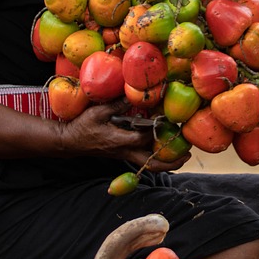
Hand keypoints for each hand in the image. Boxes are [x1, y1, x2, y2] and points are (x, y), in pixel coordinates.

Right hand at [63, 104, 190, 170]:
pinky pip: (144, 160)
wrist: (70, 141)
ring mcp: (125, 155)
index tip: (167, 119)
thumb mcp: (98, 112)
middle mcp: (125, 152)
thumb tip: (135, 93)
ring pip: (149, 165)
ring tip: (183, 153)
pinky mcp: (124, 154)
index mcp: (119, 141)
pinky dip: (157, 156)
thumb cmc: (82, 126)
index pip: (144, 138)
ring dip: (167, 162)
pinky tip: (165, 146)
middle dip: (172, 162)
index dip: (157, 130)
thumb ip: (118, 104)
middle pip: (152, 165)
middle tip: (188, 153)